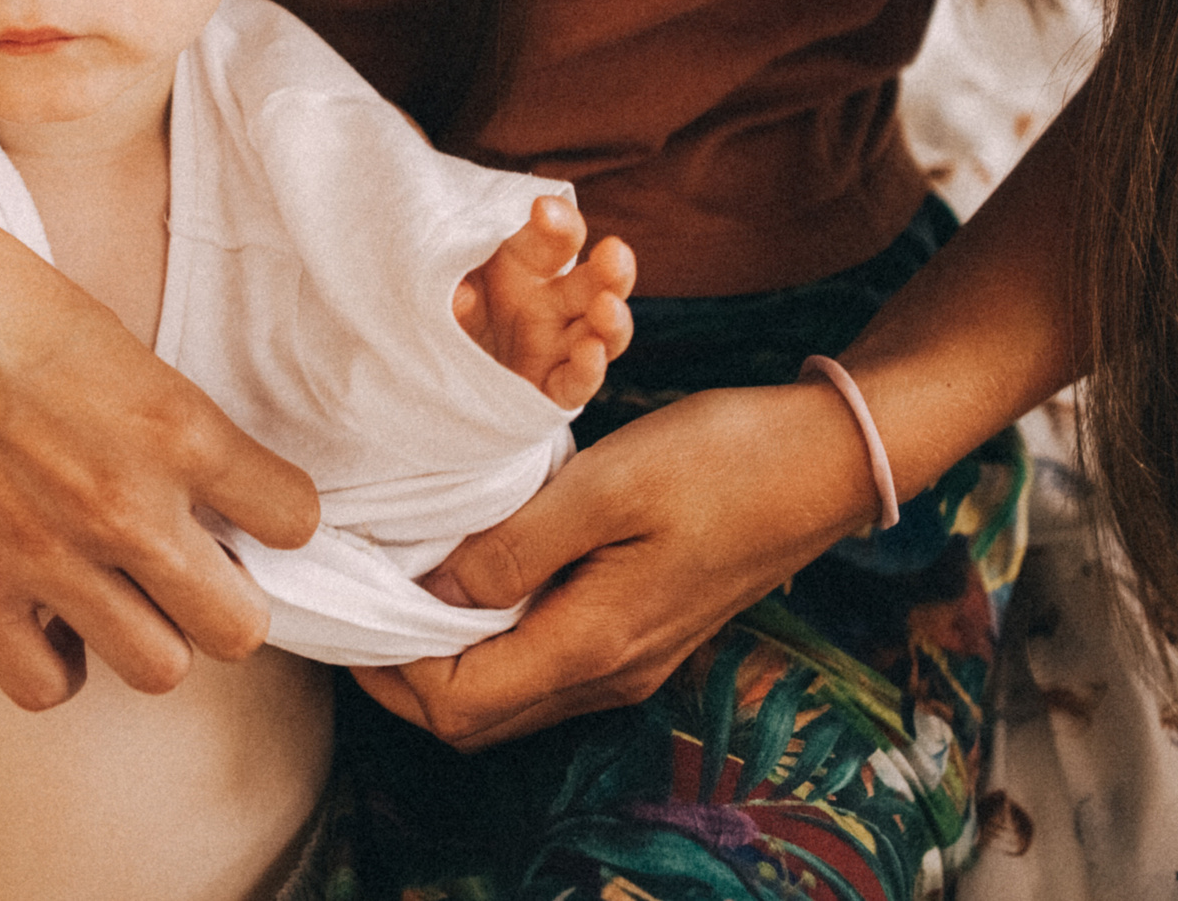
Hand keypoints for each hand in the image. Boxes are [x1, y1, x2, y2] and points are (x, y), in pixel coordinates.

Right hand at [0, 170, 321, 712]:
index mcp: (176, 426)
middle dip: (222, 598)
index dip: (273, 517)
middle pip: (239, 628)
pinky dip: (53, 660)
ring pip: (160, 670)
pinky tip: (43, 614)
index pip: (294, 520)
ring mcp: (48, 560)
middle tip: (185, 564)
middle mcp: (127, 507)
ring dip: (145, 634)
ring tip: (113, 591)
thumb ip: (164, 423)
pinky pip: (49, 688)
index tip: (244, 508)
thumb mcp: (113, 339)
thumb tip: (202, 484)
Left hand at [352, 380, 880, 748]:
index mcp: (593, 644)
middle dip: (401, 675)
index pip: (455, 703)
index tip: (349, 603)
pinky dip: (492, 639)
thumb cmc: (723, 460)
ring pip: (508, 697)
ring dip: (445, 658)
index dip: (387, 668)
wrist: (828, 460)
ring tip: (402, 583)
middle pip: (474, 718)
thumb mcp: (605, 487)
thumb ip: (513, 546)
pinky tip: (475, 574)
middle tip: (360, 598)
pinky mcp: (642, 633)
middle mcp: (609, 673)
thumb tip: (431, 588)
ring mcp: (629, 661)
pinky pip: (543, 664)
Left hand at [454, 196, 636, 408]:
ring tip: (608, 306)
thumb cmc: (444, 317)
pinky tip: (590, 351)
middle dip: (610, 266)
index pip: (555, 235)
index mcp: (526, 264)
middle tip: (614, 251)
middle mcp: (551, 302)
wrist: (439, 376)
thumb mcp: (434, 295)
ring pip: (602, 330)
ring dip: (612, 319)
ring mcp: (558, 345)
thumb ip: (446, 291)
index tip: (543, 209)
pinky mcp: (554, 389)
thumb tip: (461, 295)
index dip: (557, 221)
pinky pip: (578, 381)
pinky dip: (588, 369)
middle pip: (594, 280)